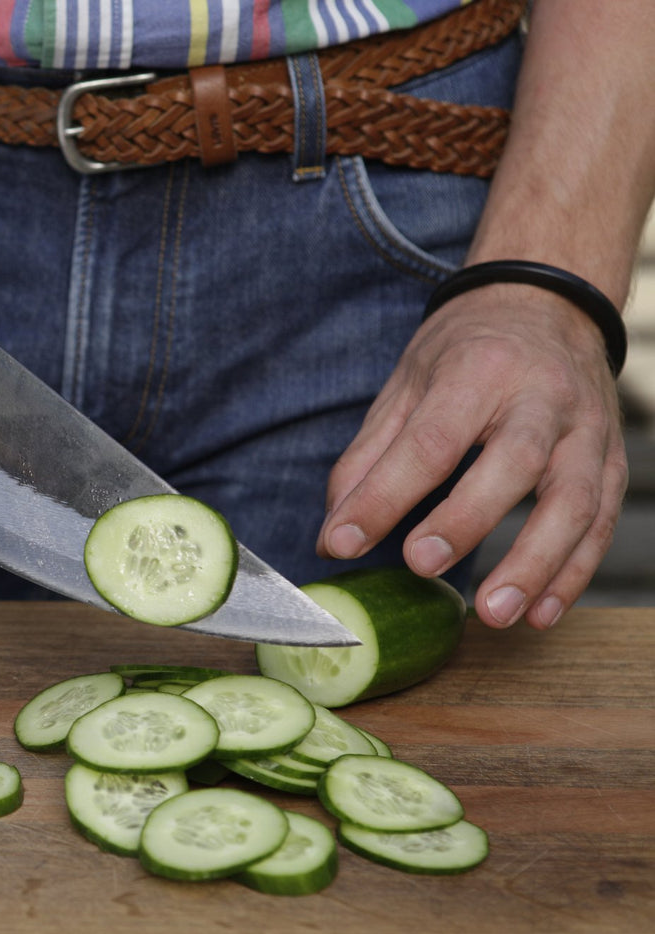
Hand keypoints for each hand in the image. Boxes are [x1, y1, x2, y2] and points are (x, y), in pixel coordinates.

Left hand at [317, 284, 626, 629]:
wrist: (548, 305)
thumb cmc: (468, 351)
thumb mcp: (406, 385)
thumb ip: (368, 458)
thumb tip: (334, 531)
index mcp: (478, 370)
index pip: (430, 440)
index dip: (384, 496)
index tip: (343, 542)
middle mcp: (542, 396)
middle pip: (514, 462)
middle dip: (467, 521)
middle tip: (422, 566)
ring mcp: (586, 429)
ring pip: (574, 501)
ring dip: (537, 564)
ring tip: (496, 615)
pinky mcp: (612, 458)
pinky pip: (600, 522)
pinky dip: (574, 573)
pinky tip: (540, 614)